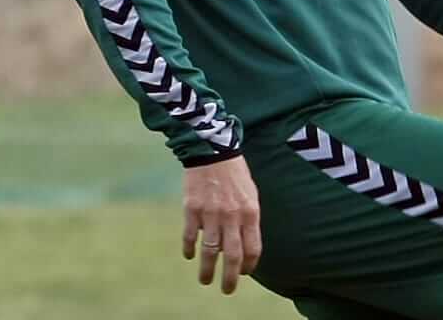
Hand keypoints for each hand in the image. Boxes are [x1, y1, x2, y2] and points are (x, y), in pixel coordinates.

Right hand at [181, 155, 261, 294]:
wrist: (213, 151)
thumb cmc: (236, 175)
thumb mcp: (251, 194)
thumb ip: (249, 219)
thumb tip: (246, 246)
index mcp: (250, 212)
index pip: (252, 248)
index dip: (249, 265)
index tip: (244, 273)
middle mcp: (232, 216)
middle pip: (232, 256)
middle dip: (229, 278)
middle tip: (227, 290)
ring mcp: (210, 213)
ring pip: (209, 251)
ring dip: (207, 270)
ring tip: (206, 280)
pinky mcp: (192, 209)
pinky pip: (191, 236)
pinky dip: (190, 249)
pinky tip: (190, 255)